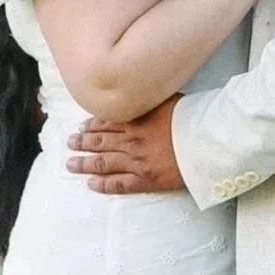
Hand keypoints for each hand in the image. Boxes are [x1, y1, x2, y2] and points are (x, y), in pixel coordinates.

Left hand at [66, 97, 185, 195]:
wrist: (205, 143)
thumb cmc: (192, 118)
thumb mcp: (168, 99)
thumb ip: (150, 98)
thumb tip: (140, 90)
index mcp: (135, 120)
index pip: (106, 123)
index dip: (91, 125)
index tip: (81, 126)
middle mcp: (131, 141)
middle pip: (100, 142)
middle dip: (82, 143)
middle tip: (70, 143)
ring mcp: (136, 161)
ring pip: (103, 163)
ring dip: (84, 164)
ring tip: (71, 164)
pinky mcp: (145, 180)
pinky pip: (119, 184)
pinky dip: (103, 185)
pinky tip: (91, 184)